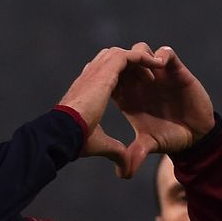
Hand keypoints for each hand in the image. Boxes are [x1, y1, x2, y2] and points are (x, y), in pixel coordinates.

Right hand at [58, 46, 164, 172]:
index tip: (138, 90)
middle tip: (149, 77)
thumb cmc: (76, 139)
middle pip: (113, 60)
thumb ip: (114, 150)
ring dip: (140, 59)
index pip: (105, 76)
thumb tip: (124, 165)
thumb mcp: (101, 143)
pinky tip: (157, 64)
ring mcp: (97, 70)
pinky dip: (143, 57)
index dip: (123, 80)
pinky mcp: (107, 69)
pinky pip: (130, 55)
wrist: (64, 130)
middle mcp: (91, 76)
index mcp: (87, 91)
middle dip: (132, 66)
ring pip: (122, 55)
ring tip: (156, 68)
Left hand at [113, 44, 215, 176]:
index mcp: (126, 96)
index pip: (109, 77)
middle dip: (121, 63)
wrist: (195, 135)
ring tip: (147, 77)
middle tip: (129, 78)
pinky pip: (166, 52)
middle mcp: (139, 82)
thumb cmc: (169, 139)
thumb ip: (135, 155)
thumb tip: (122, 175)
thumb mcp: (149, 145)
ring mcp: (156, 74)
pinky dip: (161, 55)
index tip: (111, 87)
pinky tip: (160, 68)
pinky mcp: (174, 70)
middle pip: (120, 59)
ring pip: (140, 49)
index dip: (107, 77)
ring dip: (140, 58)